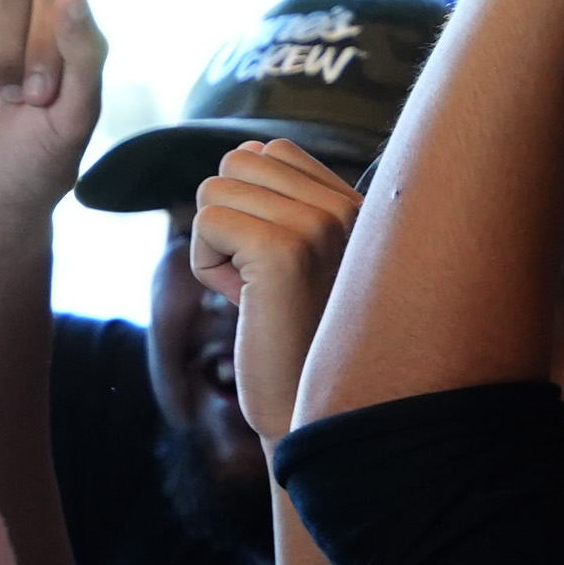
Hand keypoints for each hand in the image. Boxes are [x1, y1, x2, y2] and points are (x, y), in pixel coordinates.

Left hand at [193, 136, 363, 442]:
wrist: (310, 414)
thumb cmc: (295, 344)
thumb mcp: (293, 261)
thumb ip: (278, 204)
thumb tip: (241, 151)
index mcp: (357, 202)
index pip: (272, 150)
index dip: (247, 206)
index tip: (272, 265)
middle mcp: (348, 205)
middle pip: (237, 161)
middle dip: (226, 222)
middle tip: (259, 281)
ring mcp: (320, 223)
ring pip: (215, 188)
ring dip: (215, 246)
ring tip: (256, 293)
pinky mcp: (284, 250)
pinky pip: (206, 223)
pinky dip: (207, 266)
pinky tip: (246, 303)